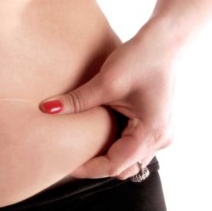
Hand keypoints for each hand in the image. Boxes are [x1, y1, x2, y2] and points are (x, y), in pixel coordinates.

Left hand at [40, 25, 176, 179]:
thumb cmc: (141, 58)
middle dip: (95, 166)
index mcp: (151, 133)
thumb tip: (48, 109)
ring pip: (128, 161)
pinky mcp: (154, 127)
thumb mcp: (106, 81)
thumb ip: (77, 100)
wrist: (163, 41)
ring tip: (80, 150)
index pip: (115, 165)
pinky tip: (95, 138)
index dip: (88, 168)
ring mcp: (159, 135)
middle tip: (69, 158)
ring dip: (105, 157)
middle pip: (122, 168)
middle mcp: (159, 139)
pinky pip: (131, 148)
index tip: (65, 164)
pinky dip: (113, 147)